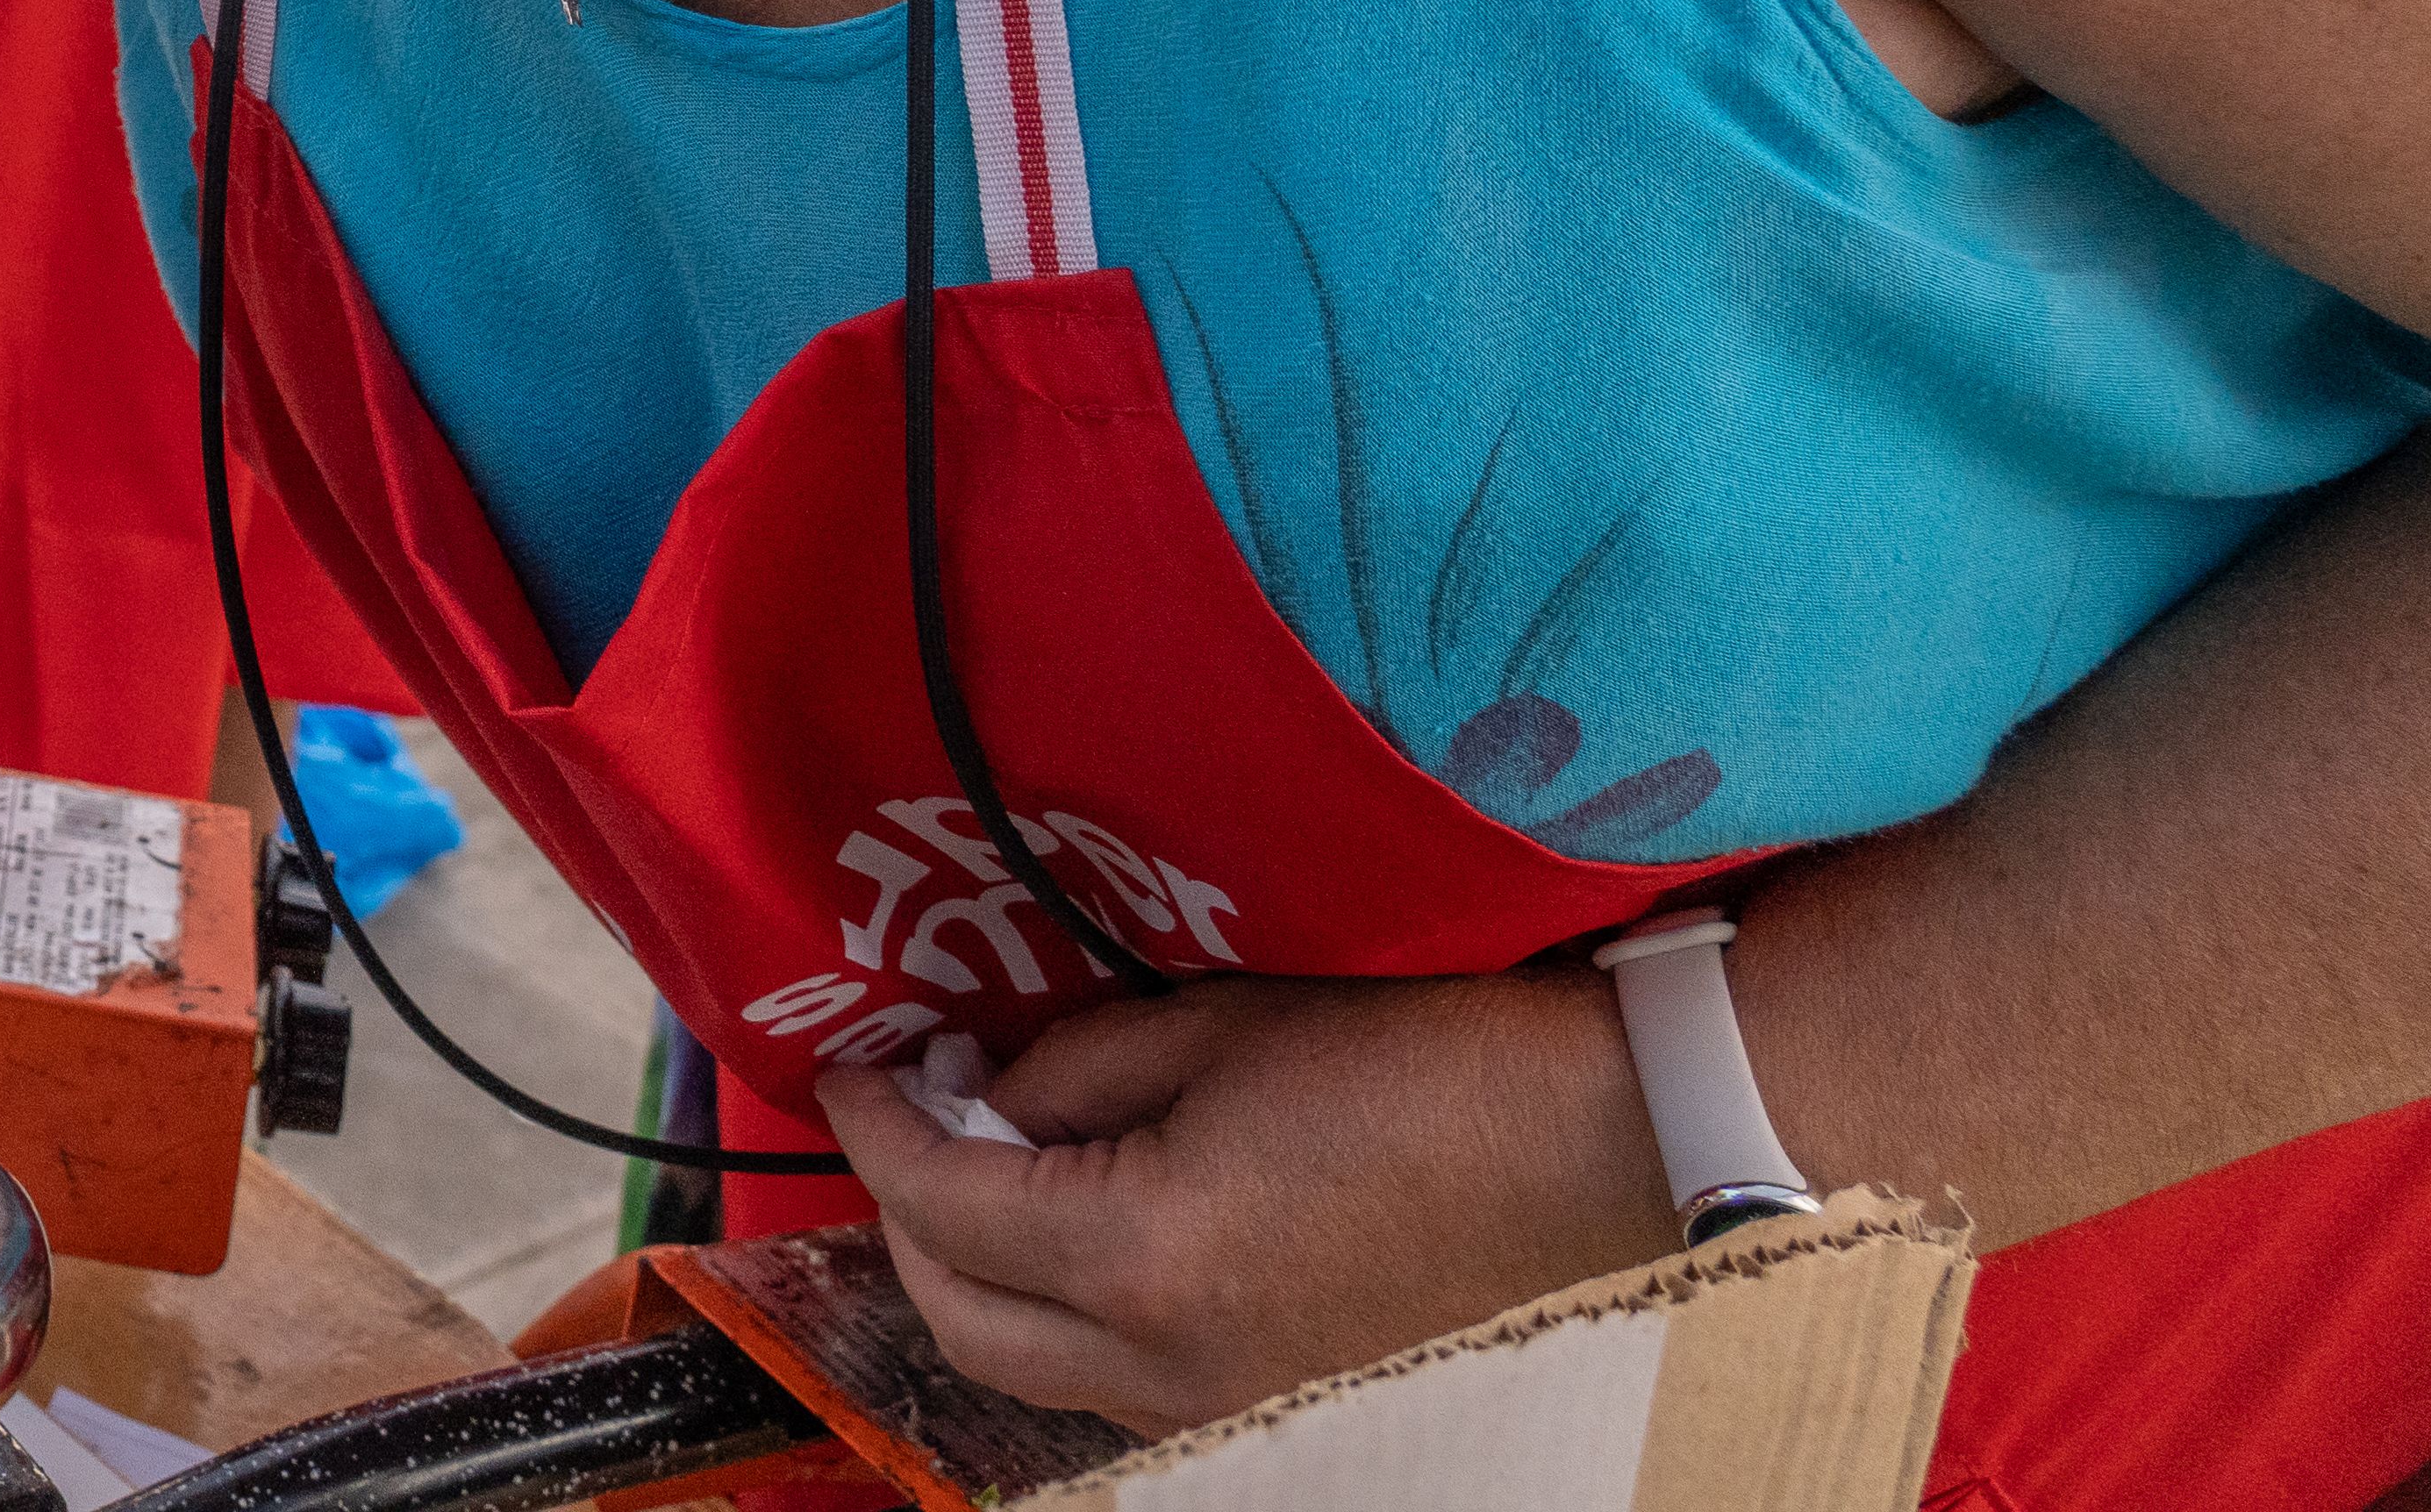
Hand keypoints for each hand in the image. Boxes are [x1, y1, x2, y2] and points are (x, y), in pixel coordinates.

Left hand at [820, 968, 1666, 1430]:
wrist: (1581, 1142)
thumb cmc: (1407, 1061)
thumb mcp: (1204, 1028)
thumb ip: (1064, 1072)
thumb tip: (980, 1098)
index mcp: (1139, 1260)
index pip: (943, 1209)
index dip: (878, 1128)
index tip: (850, 1068)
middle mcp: (1164, 1365)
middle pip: (959, 1318)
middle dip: (904, 1214)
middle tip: (904, 1112)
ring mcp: (1219, 1403)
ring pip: (1026, 1369)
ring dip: (972, 1274)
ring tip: (976, 1163)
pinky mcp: (1265, 1402)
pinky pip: (1106, 1382)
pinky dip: (1053, 1314)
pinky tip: (1063, 1226)